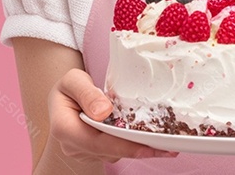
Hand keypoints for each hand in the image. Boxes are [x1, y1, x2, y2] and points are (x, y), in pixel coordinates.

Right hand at [46, 68, 178, 162]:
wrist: (65, 97)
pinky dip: (132, 145)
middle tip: (169, 148)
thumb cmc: (69, 87)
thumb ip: (86, 93)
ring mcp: (84, 152)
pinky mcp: (94, 153)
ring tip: (165, 142)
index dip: (123, 145)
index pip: (96, 142)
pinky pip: (116, 150)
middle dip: (139, 149)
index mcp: (64, 129)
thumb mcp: (73, 80)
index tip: (147, 145)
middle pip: (110, 150)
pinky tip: (150, 139)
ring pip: (115, 153)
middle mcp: (73, 146)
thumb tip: (103, 111)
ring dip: (138, 148)